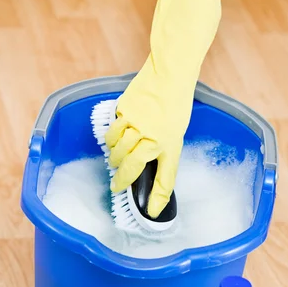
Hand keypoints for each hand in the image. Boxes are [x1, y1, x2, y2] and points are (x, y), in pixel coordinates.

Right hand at [105, 0, 220, 217]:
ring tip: (116, 159)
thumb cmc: (176, 103)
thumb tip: (148, 164)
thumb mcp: (175, 130)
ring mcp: (136, 124)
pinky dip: (111, 138)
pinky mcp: (123, 112)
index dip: (156, 198)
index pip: (165, 179)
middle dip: (122, 180)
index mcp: (171, 143)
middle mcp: (153, 137)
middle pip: (131, 167)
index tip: (149, 212)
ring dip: (115, 158)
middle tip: (117, 186)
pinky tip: (116, 137)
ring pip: (117, 150)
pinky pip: (112, 132)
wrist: (169, 74)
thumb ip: (162, 148)